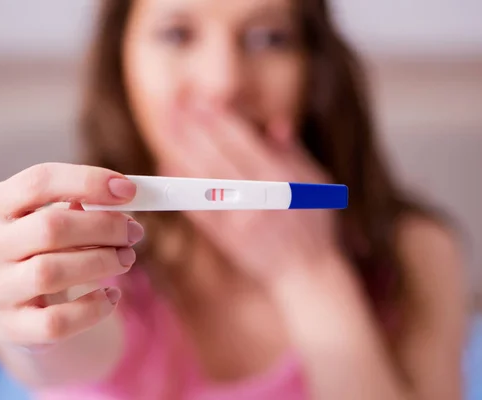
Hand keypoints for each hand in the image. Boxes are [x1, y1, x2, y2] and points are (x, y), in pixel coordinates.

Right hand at [0, 163, 143, 348]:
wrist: (28, 302)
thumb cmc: (52, 247)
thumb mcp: (61, 216)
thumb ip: (87, 202)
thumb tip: (124, 195)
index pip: (38, 181)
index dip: (88, 182)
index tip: (129, 191)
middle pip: (49, 228)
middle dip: (104, 227)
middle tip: (134, 232)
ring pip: (50, 272)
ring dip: (102, 262)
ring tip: (126, 258)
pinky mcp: (14, 327)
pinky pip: (57, 321)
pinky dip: (94, 307)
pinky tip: (112, 295)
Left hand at [163, 106, 342, 284]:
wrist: (307, 273)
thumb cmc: (315, 224)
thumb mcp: (316, 184)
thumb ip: (295, 154)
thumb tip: (275, 125)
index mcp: (281, 179)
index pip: (243, 142)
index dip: (219, 121)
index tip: (199, 102)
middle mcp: (258, 197)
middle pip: (218, 157)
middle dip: (193, 130)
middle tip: (171, 106)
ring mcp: (240, 219)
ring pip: (204, 180)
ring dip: (182, 153)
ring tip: (165, 129)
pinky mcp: (227, 239)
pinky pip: (200, 210)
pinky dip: (183, 189)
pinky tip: (167, 169)